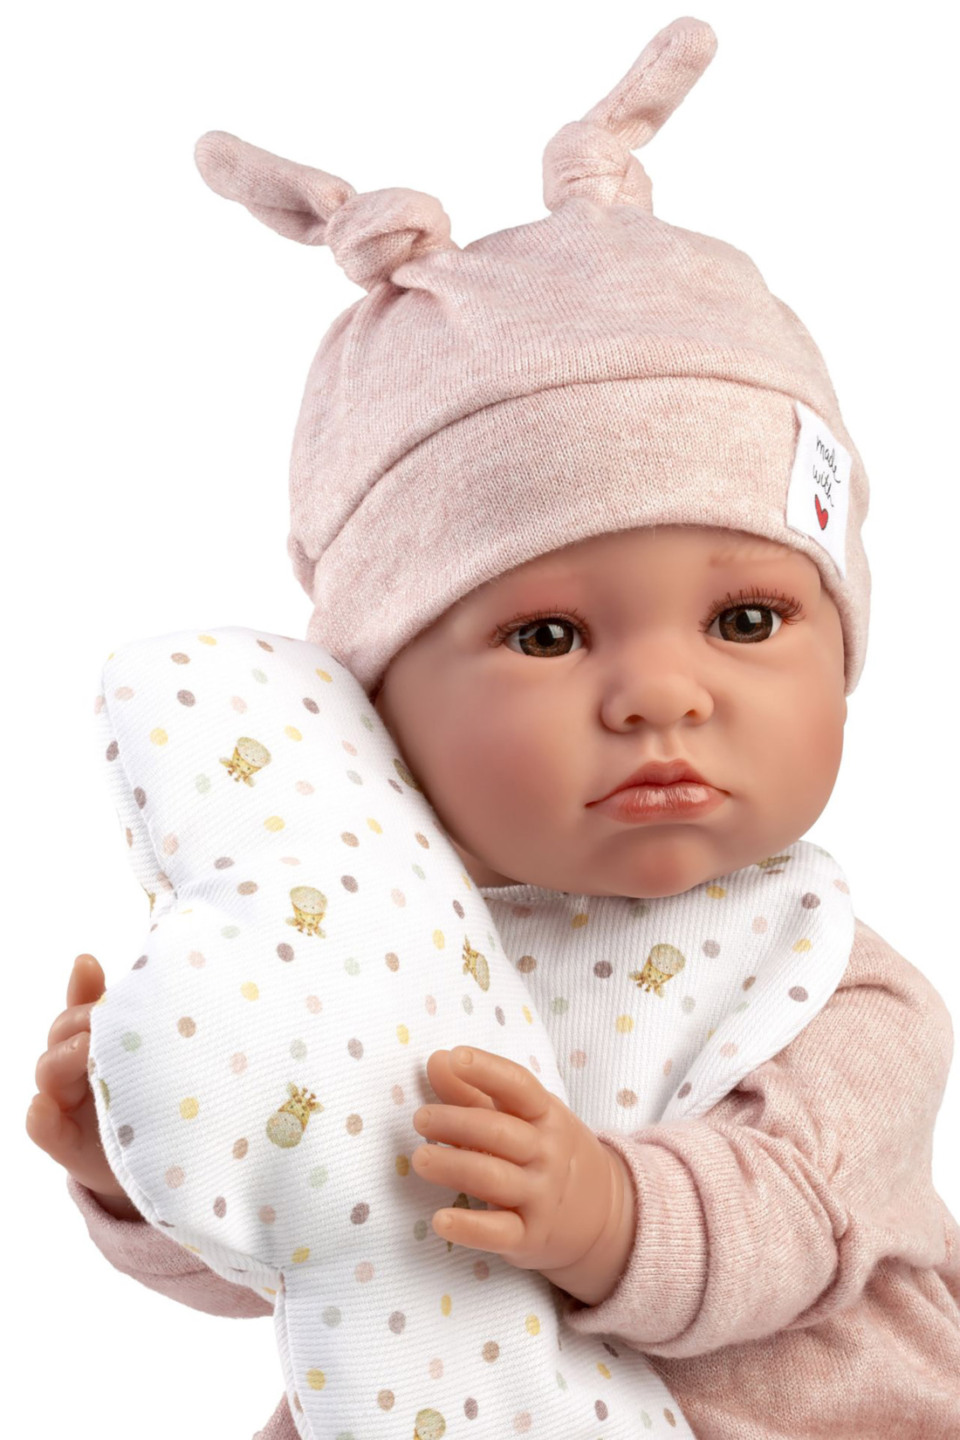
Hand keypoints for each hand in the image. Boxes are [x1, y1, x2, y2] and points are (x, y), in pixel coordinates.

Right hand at [26, 954, 140, 1221]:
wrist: (163, 1162)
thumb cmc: (158, 1100)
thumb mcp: (159, 1057)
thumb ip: (147, 1019)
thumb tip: (140, 973)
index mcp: (97, 1043)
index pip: (82, 1006)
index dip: (83, 985)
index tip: (88, 964)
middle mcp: (77, 1069)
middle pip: (62, 1032)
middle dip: (80, 1020)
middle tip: (106, 1020)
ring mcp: (67, 1104)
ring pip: (48, 1071)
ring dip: (64, 1058)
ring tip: (88, 1050)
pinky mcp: (65, 1143)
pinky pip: (42, 1126)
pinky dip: (42, 1117)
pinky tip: (45, 1107)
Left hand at [411, 1046, 635, 1304]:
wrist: (605, 1217)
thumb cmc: (549, 1155)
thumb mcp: (524, 1119)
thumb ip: (473, 1092)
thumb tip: (436, 1060)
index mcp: (547, 1116)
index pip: (519, 1086)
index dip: (488, 1070)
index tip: (456, 1057)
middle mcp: (547, 1154)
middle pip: (499, 1132)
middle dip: (456, 1122)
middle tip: (420, 1118)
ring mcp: (541, 1196)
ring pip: (493, 1178)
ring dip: (454, 1167)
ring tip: (420, 1159)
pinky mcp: (530, 1237)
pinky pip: (498, 1232)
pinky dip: (468, 1228)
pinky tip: (439, 1220)